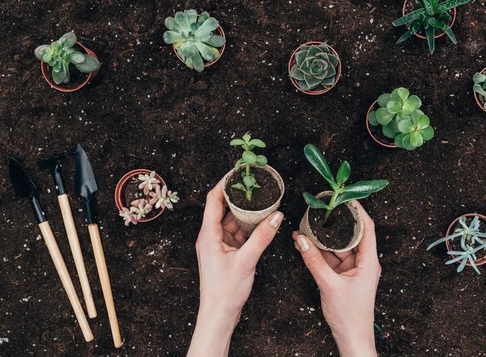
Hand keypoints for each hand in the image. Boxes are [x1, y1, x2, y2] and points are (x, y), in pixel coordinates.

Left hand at [187, 180, 283, 356]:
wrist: (219, 315)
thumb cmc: (225, 291)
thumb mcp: (247, 261)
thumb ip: (262, 237)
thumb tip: (277, 216)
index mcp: (208, 234)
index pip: (213, 200)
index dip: (224, 183)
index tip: (237, 171)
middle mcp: (210, 236)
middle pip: (224, 208)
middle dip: (239, 196)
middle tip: (255, 183)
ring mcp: (217, 245)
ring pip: (232, 221)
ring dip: (246, 213)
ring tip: (262, 200)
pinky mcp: (225, 253)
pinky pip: (237, 234)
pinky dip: (248, 228)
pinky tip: (262, 223)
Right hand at [293, 201, 380, 356]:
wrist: (351, 338)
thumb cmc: (349, 316)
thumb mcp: (328, 285)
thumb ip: (314, 261)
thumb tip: (301, 239)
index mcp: (369, 261)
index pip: (367, 228)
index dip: (357, 210)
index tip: (345, 197)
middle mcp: (364, 262)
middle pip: (352, 234)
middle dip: (336, 221)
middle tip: (323, 208)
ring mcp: (354, 268)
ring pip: (340, 245)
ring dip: (325, 237)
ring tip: (309, 225)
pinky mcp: (345, 275)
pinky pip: (333, 257)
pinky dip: (321, 251)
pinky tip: (307, 244)